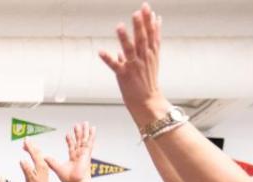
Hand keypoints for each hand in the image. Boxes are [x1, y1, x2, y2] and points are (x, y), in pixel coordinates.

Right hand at [18, 140, 53, 181]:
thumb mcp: (30, 178)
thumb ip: (26, 168)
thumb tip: (22, 160)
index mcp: (40, 165)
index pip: (34, 153)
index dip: (29, 146)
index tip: (25, 140)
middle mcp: (43, 164)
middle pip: (36, 151)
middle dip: (31, 145)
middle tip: (26, 140)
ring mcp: (44, 165)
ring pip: (38, 154)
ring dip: (32, 149)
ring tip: (27, 146)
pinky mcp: (43, 168)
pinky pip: (38, 157)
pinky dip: (34, 153)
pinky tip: (32, 154)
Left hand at [44, 122, 95, 181]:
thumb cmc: (70, 179)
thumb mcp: (58, 169)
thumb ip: (52, 162)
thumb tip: (44, 157)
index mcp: (73, 158)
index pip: (71, 146)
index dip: (69, 140)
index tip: (67, 134)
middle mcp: (79, 155)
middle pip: (78, 141)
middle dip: (78, 133)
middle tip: (77, 125)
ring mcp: (84, 153)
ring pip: (84, 139)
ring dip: (84, 131)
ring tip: (85, 123)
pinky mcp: (87, 153)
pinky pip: (90, 142)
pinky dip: (92, 135)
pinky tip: (93, 128)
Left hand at [99, 3, 167, 122]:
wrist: (147, 101)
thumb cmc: (147, 81)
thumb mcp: (151, 61)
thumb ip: (149, 45)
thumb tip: (151, 27)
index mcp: (150, 53)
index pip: (151, 33)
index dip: (148, 19)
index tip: (146, 6)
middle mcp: (144, 57)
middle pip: (143, 38)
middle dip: (140, 24)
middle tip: (139, 10)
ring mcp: (134, 66)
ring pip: (130, 49)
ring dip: (124, 38)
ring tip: (119, 26)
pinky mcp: (124, 75)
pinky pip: (115, 66)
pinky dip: (108, 59)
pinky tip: (100, 51)